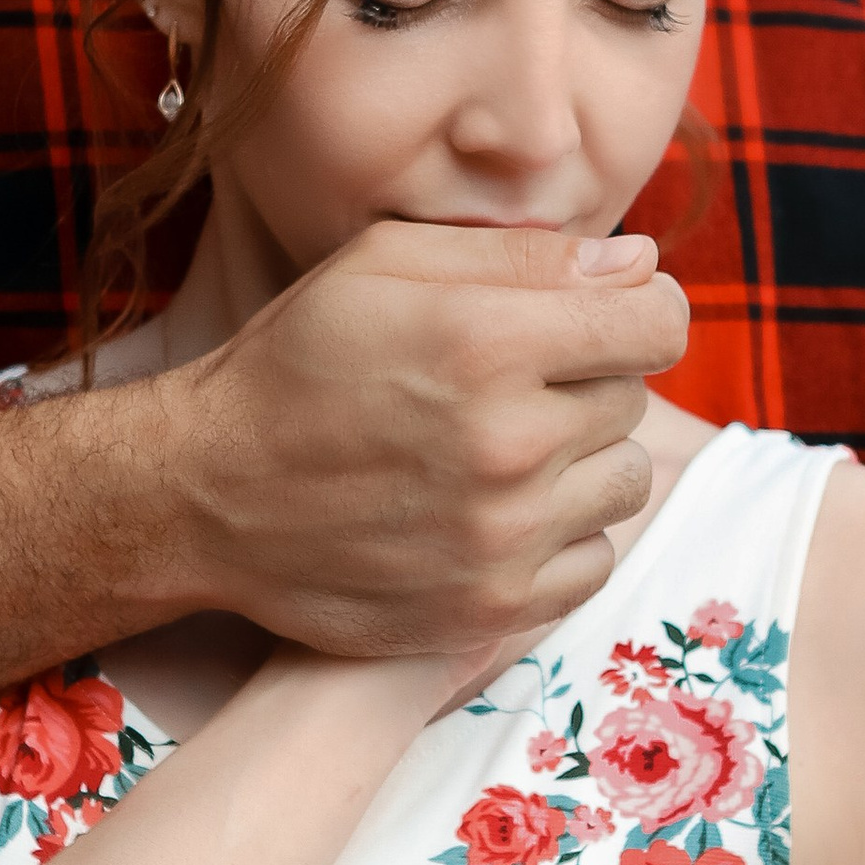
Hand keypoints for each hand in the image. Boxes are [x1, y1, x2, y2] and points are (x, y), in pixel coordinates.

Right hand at [166, 221, 686, 660]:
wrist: (208, 494)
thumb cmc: (295, 361)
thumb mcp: (385, 264)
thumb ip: (524, 256)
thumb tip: (641, 263)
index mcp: (488, 340)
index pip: (657, 322)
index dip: (639, 309)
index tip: (605, 316)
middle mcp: (509, 443)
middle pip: (630, 400)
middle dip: (584, 381)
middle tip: (505, 385)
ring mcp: (504, 536)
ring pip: (621, 483)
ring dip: (579, 462)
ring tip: (498, 450)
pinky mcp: (491, 607)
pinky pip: (592, 561)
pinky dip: (560, 536)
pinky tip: (494, 512)